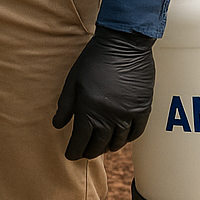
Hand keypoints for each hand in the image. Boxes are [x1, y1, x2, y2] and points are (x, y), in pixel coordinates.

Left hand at [51, 25, 155, 159]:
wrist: (123, 44)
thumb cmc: (93, 60)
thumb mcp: (73, 81)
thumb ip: (65, 106)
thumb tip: (57, 125)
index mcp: (89, 110)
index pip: (80, 141)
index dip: (74, 151)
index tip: (70, 154)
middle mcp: (109, 117)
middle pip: (99, 145)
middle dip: (89, 152)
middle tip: (84, 153)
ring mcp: (128, 114)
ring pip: (118, 142)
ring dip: (108, 147)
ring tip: (101, 146)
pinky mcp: (142, 109)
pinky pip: (136, 133)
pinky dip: (127, 139)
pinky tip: (121, 138)